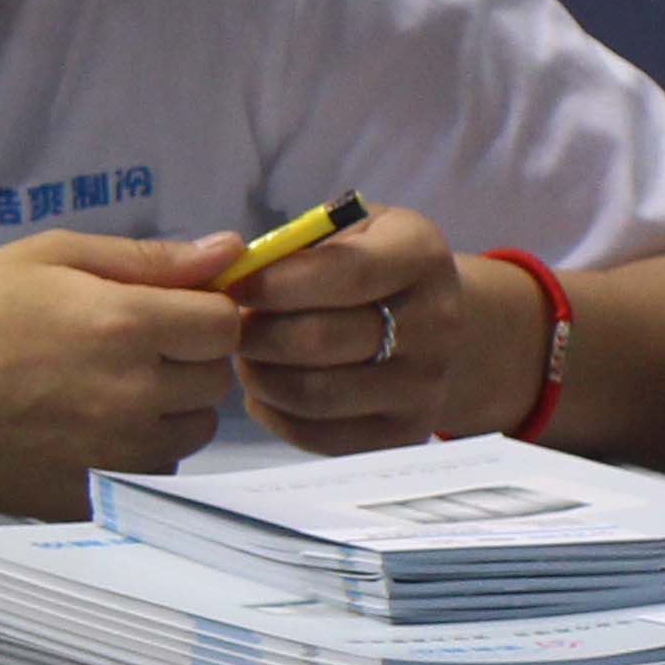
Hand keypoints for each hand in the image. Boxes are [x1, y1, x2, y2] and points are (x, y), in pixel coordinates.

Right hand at [0, 227, 248, 517]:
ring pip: (192, 434)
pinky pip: (153, 474)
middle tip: (125, 348)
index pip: (225, 325)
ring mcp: (116, 455)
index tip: (166, 311)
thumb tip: (229, 250)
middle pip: (214, 382)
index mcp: (127, 325)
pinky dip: (137, 454)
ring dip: (168, 410)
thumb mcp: (49, 257)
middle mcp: (135, 395)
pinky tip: (86, 431)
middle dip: (185, 359)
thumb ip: (146, 258)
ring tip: (106, 391)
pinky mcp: (96, 497)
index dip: (203, 313)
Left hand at [230, 205, 544, 450]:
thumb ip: (298, 243)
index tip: (233, 285)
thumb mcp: (348, 228)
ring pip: (312, 393)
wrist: (434, 327)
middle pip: (319, 339)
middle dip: (254, 333)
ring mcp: (424, 386)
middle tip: (228, 326)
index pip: (344, 273)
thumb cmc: (369, 267)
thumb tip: (231, 271)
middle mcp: (436, 323)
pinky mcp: (402, 435)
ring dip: (258, 375)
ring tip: (246, 354)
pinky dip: (274, 412)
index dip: (275, 283)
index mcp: (420, 256)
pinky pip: (317, 435)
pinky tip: (267, 387)